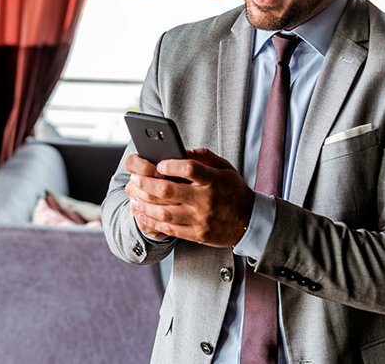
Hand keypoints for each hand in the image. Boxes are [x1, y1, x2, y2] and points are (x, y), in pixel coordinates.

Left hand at [124, 148, 254, 247]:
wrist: (250, 222)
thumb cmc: (234, 191)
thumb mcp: (225, 168)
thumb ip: (204, 157)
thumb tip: (182, 150)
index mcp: (214, 180)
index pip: (189, 168)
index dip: (171, 165)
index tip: (159, 163)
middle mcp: (206, 200)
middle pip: (169, 191)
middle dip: (147, 184)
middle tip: (135, 179)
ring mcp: (200, 219)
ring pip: (164, 212)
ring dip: (144, 203)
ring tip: (134, 197)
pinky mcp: (197, 234)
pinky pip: (169, 228)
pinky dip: (152, 221)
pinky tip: (143, 213)